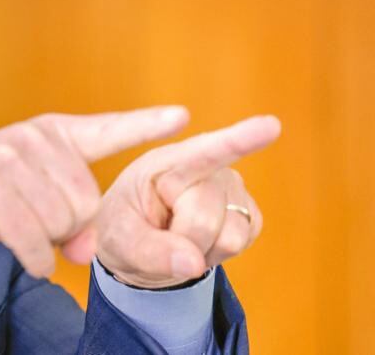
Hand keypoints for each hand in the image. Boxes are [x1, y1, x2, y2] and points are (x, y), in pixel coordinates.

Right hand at [0, 106, 189, 276]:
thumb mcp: (34, 193)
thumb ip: (72, 214)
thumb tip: (86, 250)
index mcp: (51, 133)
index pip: (107, 129)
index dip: (145, 125)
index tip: (183, 117)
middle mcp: (33, 141)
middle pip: (86, 203)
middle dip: (66, 226)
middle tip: (32, 218)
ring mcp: (10, 163)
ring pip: (61, 224)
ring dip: (44, 240)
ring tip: (16, 225)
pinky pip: (35, 242)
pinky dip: (34, 258)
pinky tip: (24, 253)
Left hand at [95, 115, 279, 287]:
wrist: (139, 244)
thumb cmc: (123, 230)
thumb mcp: (119, 240)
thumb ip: (150, 252)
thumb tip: (194, 264)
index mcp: (164, 162)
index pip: (201, 151)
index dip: (237, 139)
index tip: (271, 126)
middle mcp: (204, 167)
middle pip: (204, 218)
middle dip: (183, 240)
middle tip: (162, 234)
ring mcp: (231, 187)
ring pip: (230, 236)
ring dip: (203, 249)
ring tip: (181, 235)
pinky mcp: (250, 212)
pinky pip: (243, 243)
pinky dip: (219, 253)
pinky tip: (201, 241)